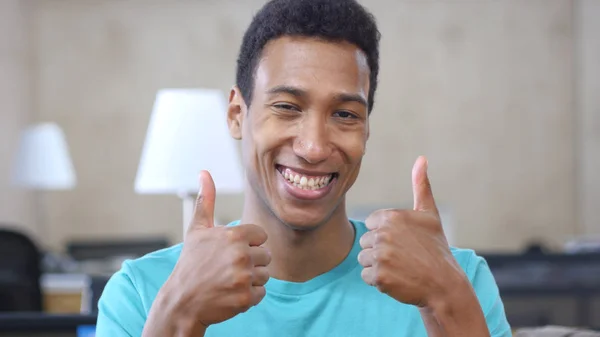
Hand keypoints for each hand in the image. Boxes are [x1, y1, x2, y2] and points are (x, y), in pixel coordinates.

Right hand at [156, 171, 270, 330]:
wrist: (182, 302)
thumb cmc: (190, 264)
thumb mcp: (197, 230)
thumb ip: (205, 201)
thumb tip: (204, 173)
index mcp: (233, 235)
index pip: (261, 236)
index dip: (247, 244)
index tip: (230, 252)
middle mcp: (240, 254)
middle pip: (266, 255)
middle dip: (251, 262)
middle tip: (228, 269)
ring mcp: (243, 277)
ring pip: (265, 275)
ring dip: (250, 280)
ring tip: (229, 281)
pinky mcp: (245, 298)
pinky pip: (261, 293)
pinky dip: (249, 297)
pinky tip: (230, 294)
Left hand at [358, 156, 466, 307]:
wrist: (444, 284)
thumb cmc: (435, 248)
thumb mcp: (429, 215)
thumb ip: (421, 186)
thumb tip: (421, 158)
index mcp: (392, 216)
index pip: (371, 224)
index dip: (385, 234)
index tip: (403, 241)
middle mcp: (384, 234)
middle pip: (365, 241)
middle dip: (380, 250)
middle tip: (403, 256)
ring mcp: (381, 256)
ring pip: (364, 258)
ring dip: (378, 265)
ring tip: (400, 267)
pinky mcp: (379, 276)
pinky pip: (366, 275)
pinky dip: (378, 280)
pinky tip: (396, 278)